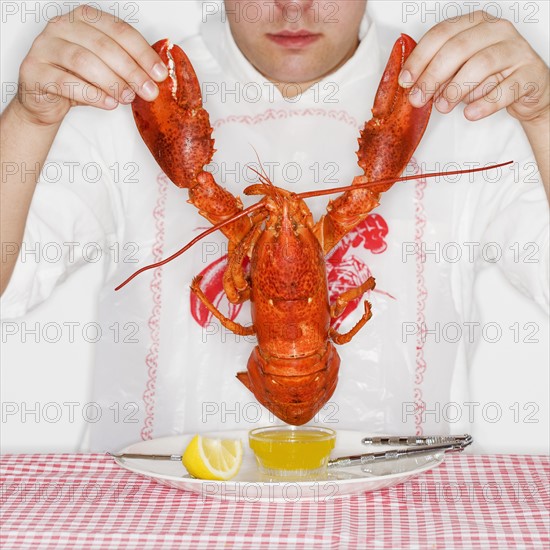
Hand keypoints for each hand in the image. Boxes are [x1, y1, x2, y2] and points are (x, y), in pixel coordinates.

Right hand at [14, 4, 167, 125]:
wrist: (45, 100)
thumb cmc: (79, 79)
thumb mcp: (107, 68)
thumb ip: (128, 66)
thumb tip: (157, 77)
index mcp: (84, 18)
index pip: (119, 30)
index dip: (143, 53)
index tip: (160, 74)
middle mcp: (62, 26)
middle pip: (104, 46)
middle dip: (132, 71)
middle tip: (149, 91)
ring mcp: (45, 47)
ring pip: (84, 61)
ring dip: (112, 82)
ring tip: (128, 98)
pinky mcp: (34, 71)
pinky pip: (66, 82)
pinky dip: (92, 94)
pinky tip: (109, 104)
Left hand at [399, 11, 548, 124]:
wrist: (526, 88)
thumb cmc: (488, 77)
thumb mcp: (458, 71)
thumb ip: (438, 74)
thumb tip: (413, 87)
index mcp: (475, 23)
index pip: (441, 34)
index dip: (420, 58)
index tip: (405, 81)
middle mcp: (497, 30)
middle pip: (458, 48)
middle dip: (432, 76)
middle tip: (418, 99)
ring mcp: (517, 50)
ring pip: (481, 64)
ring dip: (456, 89)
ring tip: (442, 107)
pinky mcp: (530, 73)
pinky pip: (506, 89)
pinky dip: (484, 103)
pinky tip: (469, 113)